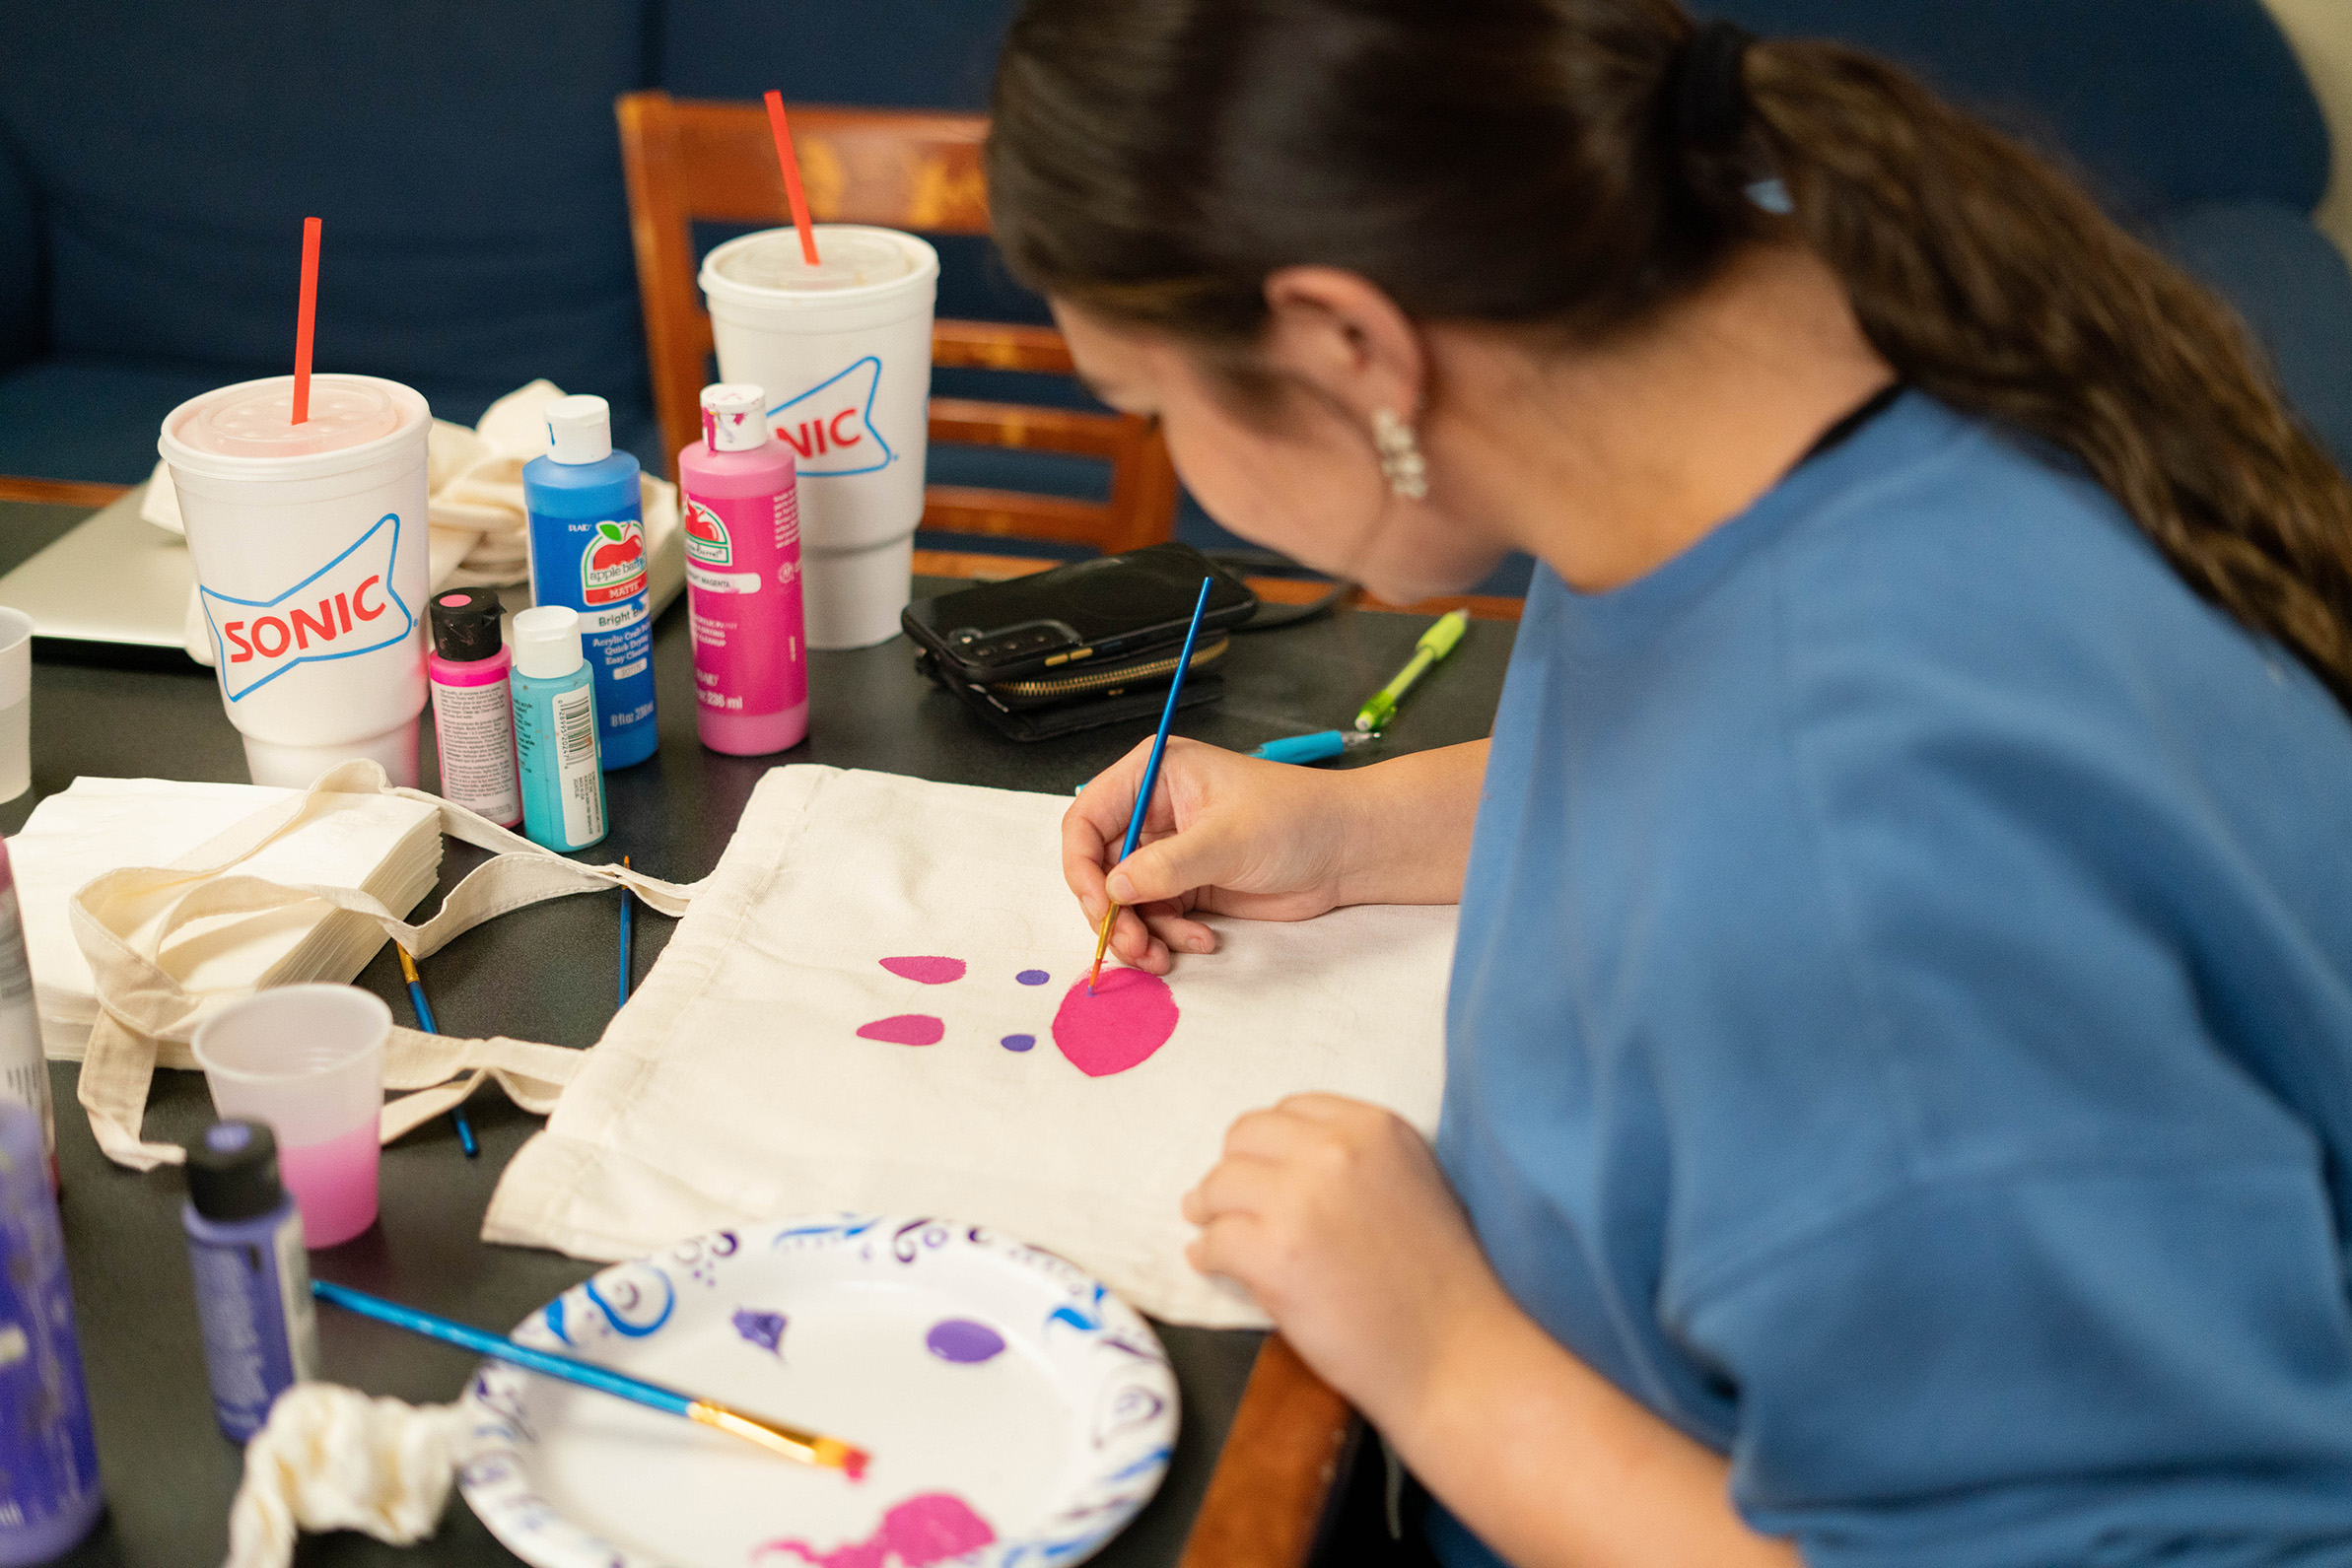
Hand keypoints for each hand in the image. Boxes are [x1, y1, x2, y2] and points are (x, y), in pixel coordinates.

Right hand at [1063, 738, 1364, 972]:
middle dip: (1113, 911)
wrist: (1347, 851)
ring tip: (1163, 956)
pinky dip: (1169, 937)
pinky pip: (1156, 918)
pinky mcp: (1188, 885)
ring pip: (1126, 901)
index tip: (1100, 904)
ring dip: (1139, 933)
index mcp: (1153, 775)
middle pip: (1100, 868)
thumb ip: (1166, 866)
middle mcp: (1153, 811)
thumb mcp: (1227, 840)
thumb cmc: (1298, 819)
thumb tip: (1114, 888)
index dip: (1081, 865)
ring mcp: (1169, 851)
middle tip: (1132, 944)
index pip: (1087, 819)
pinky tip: (1202, 941)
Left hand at [1181, 1094, 1509, 1425]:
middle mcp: (1335, 1150)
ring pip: (1219, 1185)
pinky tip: (1214, 1264)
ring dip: (1211, 1211)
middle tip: (1227, 1202)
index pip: (1291, 1110)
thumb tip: (1285, 1163)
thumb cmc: (1442, 1282)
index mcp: (1375, 1127)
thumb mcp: (1415, 1182)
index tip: (1263, 1170)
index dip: (1270, 1145)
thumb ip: (1358, 1158)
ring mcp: (1301, 1199)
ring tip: (1214, 1231)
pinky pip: (1212, 1241)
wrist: (1455, 1354)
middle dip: (1234, 1170)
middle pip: (1245, 1137)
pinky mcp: (1273, 1254)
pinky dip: (1207, 1255)